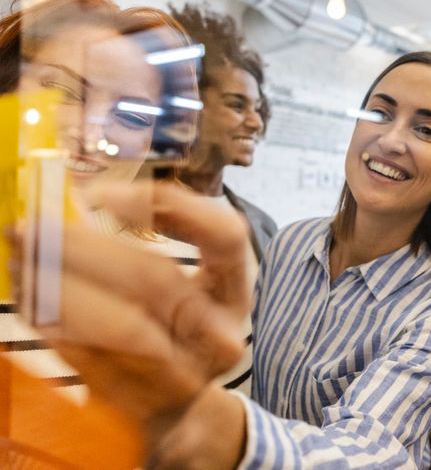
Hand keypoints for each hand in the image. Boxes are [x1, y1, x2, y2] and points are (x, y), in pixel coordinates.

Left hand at [16, 182, 251, 443]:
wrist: (182, 409)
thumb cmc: (181, 329)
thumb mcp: (191, 283)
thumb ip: (158, 239)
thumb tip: (83, 200)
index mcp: (234, 291)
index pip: (226, 237)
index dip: (172, 208)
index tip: (103, 195)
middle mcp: (220, 330)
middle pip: (157, 280)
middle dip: (86, 249)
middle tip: (31, 225)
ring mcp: (186, 370)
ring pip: (124, 325)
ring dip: (62, 288)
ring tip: (21, 257)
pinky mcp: (145, 400)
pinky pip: (95, 357)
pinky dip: (56, 324)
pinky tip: (28, 298)